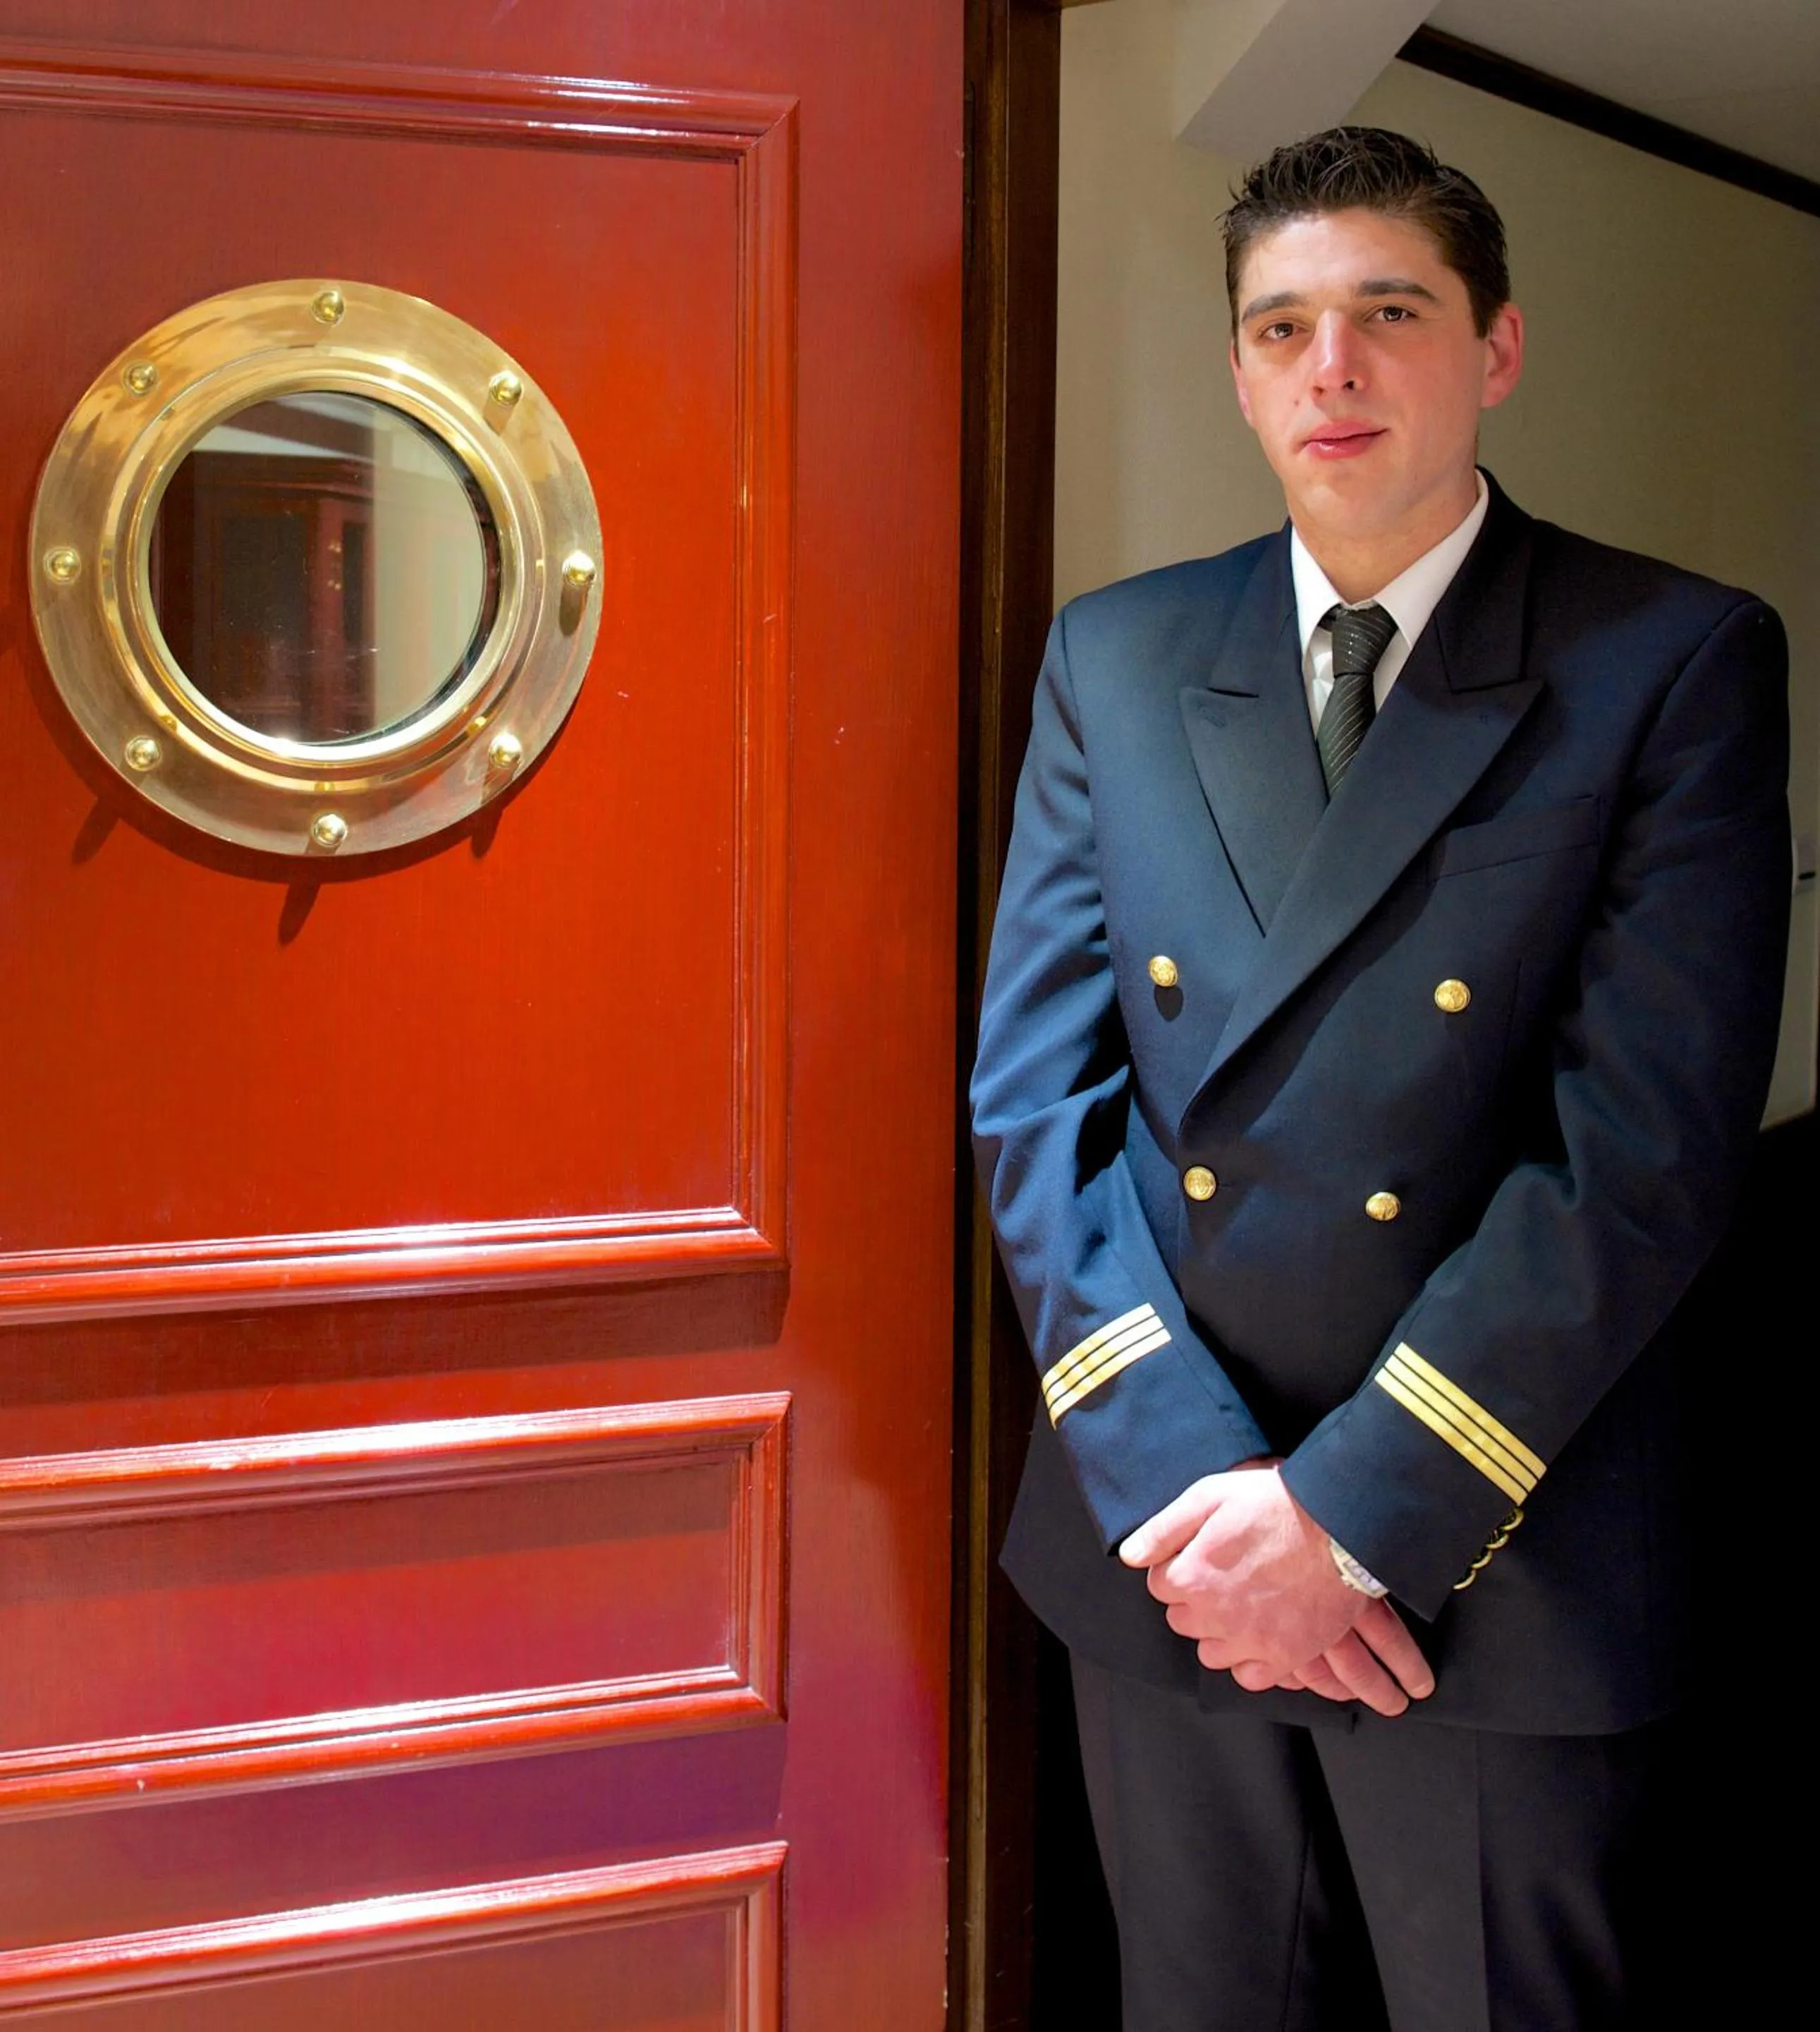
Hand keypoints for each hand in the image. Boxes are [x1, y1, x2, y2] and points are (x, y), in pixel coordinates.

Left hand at [1119, 1468, 1433, 1716]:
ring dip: (1219, 1632)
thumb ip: (1164, 1529)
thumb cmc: (1276, 1504)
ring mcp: (1250, 1641)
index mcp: (1191, 1576)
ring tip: (1245, 1603)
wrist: (1341, 1526)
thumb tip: (1129, 1556)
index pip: (1160, 1584)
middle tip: (1227, 1575)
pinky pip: (1248, 1677)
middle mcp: (1214, 1616)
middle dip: (1196, 1599)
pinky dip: (1250, 1660)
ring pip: (1210, 1652)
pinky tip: (1262, 1632)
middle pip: (1182, 1619)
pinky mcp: (1284, 1657)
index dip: (1180, 1566)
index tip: (1202, 1554)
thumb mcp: (1211, 1495)